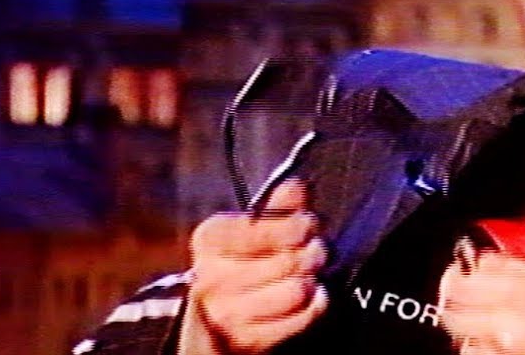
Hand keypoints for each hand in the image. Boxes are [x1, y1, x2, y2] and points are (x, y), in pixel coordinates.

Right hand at [179, 178, 328, 353]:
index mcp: (209, 240)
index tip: (307, 222)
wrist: (213, 322)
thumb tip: (296, 186)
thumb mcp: (249, 230)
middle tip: (314, 249)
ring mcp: (227, 312)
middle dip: (312, 250)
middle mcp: (211, 277)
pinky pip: (303, 315)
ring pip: (297, 288)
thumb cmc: (237, 267)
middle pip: (287, 259)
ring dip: (312, 278)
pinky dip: (315, 304)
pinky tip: (307, 297)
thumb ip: (275, 208)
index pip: (263, 228)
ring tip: (308, 273)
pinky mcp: (249, 340)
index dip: (295, 223)